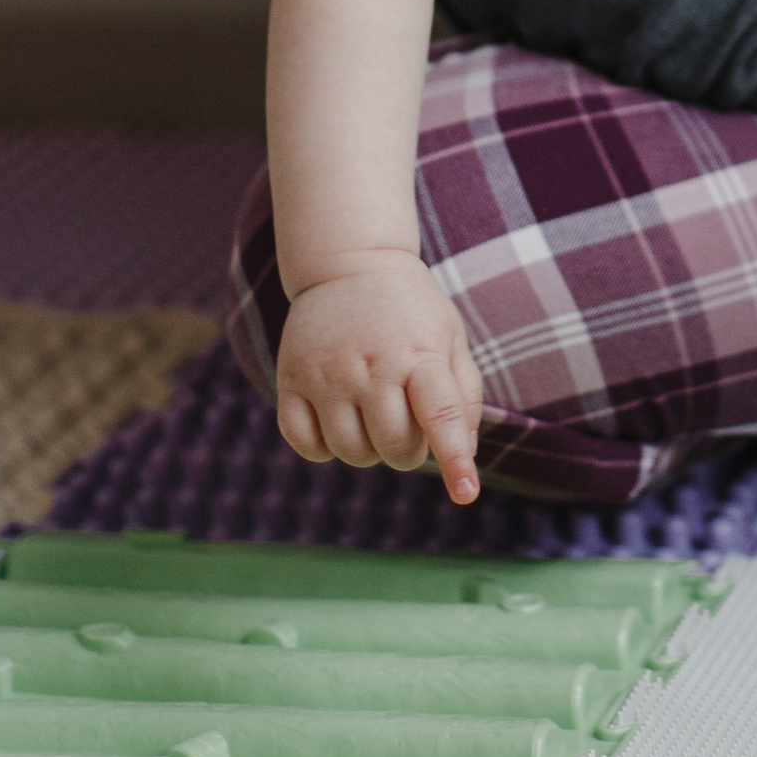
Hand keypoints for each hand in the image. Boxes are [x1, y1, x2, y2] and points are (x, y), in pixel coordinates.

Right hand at [277, 254, 484, 502]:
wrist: (349, 263)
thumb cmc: (411, 309)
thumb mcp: (450, 337)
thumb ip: (464, 395)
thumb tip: (465, 454)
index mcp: (420, 355)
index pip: (441, 414)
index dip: (454, 458)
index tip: (465, 493)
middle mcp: (372, 365)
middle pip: (395, 447)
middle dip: (408, 451)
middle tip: (406, 422)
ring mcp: (327, 373)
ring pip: (351, 453)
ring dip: (368, 451)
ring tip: (372, 415)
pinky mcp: (291, 379)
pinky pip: (305, 445)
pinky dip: (323, 449)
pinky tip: (337, 421)